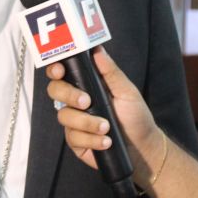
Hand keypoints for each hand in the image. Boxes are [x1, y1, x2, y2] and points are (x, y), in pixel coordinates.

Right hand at [46, 47, 164, 178]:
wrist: (142, 148)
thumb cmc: (135, 117)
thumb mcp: (126, 91)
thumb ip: (110, 72)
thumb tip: (97, 50)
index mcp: (87, 85)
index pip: (63, 72)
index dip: (55, 69)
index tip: (60, 70)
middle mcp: (76, 102)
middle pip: (55, 90)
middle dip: (68, 94)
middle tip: (86, 101)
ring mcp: (74, 121)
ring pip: (64, 116)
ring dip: (86, 122)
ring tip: (106, 127)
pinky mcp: (76, 141)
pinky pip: (73, 138)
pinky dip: (91, 139)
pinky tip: (106, 142)